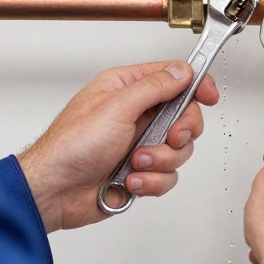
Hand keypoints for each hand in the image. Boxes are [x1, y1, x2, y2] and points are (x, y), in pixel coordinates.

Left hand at [17, 61, 218, 232]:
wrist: (53, 192)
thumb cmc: (70, 147)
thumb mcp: (116, 108)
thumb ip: (154, 87)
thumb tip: (182, 72)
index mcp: (127, 89)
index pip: (174, 78)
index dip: (197, 85)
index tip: (209, 96)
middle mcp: (136, 114)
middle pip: (185, 117)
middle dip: (179, 132)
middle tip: (168, 137)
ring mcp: (139, 144)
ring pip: (178, 150)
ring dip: (159, 160)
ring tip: (135, 163)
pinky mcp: (140, 171)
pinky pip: (167, 176)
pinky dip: (151, 181)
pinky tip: (130, 180)